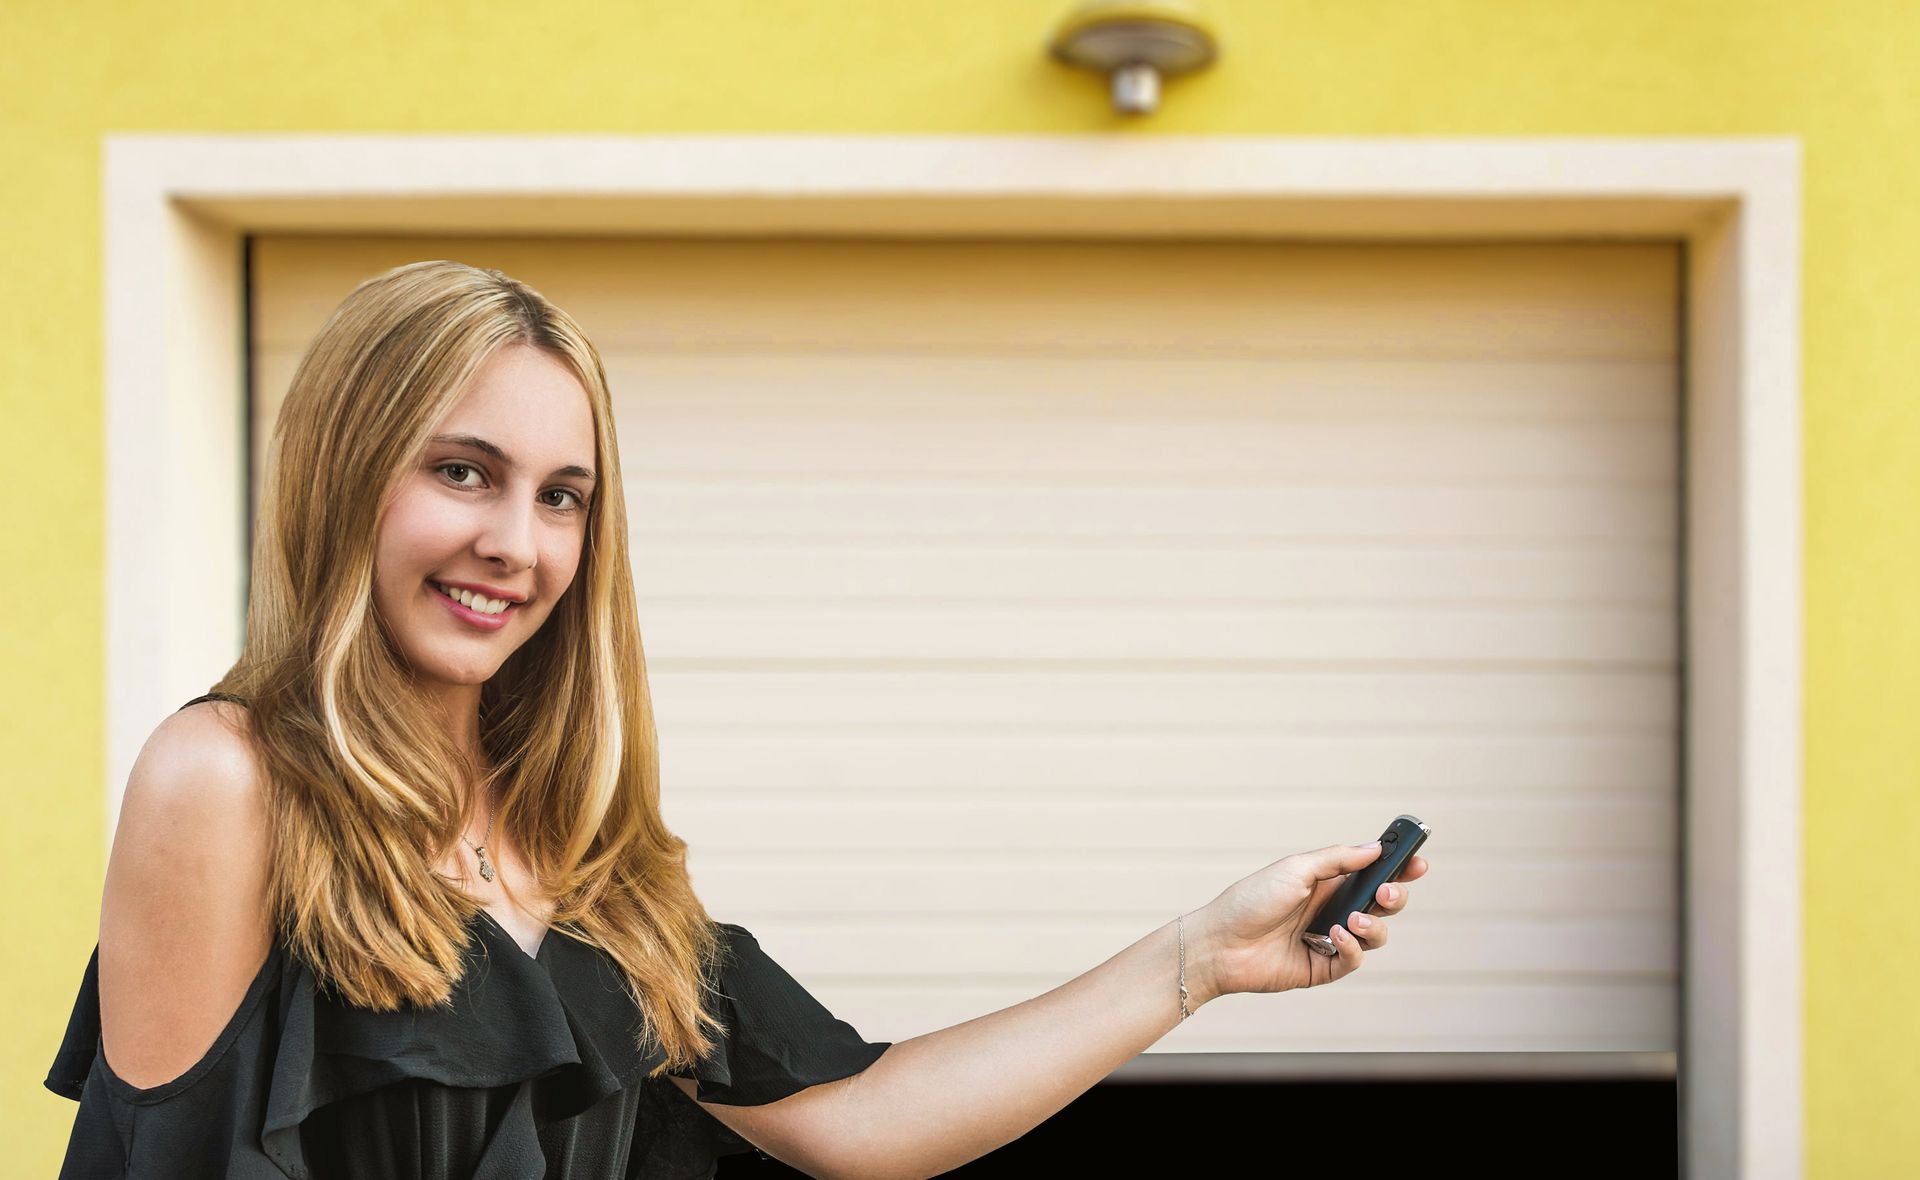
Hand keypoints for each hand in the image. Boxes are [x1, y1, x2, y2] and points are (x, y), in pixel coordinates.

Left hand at [1187, 842, 1429, 1000]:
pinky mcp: (1322, 968)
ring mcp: (1329, 940)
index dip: (1397, 869)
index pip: (1371, 874)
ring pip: (1375, 935)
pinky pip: (1354, 960)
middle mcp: (1332, 910)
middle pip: (1381, 905)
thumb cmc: (1251, 899)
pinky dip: (1352, 948)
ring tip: (1353, 919)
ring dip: (1374, 925)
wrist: (1221, 942)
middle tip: (1387, 892)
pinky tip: (1334, 937)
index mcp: (1327, 882)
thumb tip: (1375, 848)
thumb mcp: (1296, 868)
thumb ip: (1338, 859)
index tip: (1419, 862)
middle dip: (1394, 897)